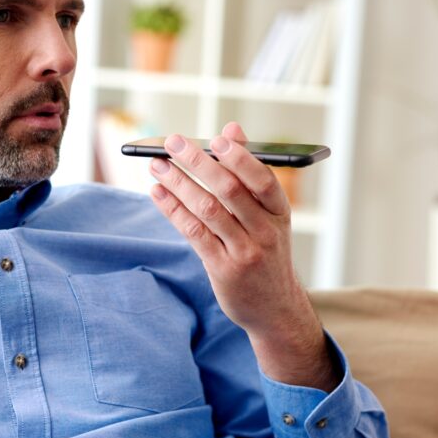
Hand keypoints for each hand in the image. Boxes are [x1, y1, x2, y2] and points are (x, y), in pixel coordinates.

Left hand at [148, 123, 337, 390]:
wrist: (275, 308)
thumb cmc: (267, 252)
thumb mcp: (268, 215)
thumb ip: (248, 172)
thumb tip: (232, 129)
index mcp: (280, 212)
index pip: (262, 179)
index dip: (239, 158)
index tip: (215, 139)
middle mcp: (266, 231)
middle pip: (230, 190)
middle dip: (198, 163)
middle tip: (172, 143)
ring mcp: (245, 252)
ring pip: (207, 210)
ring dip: (179, 184)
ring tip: (156, 165)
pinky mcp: (223, 269)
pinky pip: (194, 233)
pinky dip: (174, 210)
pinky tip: (158, 193)